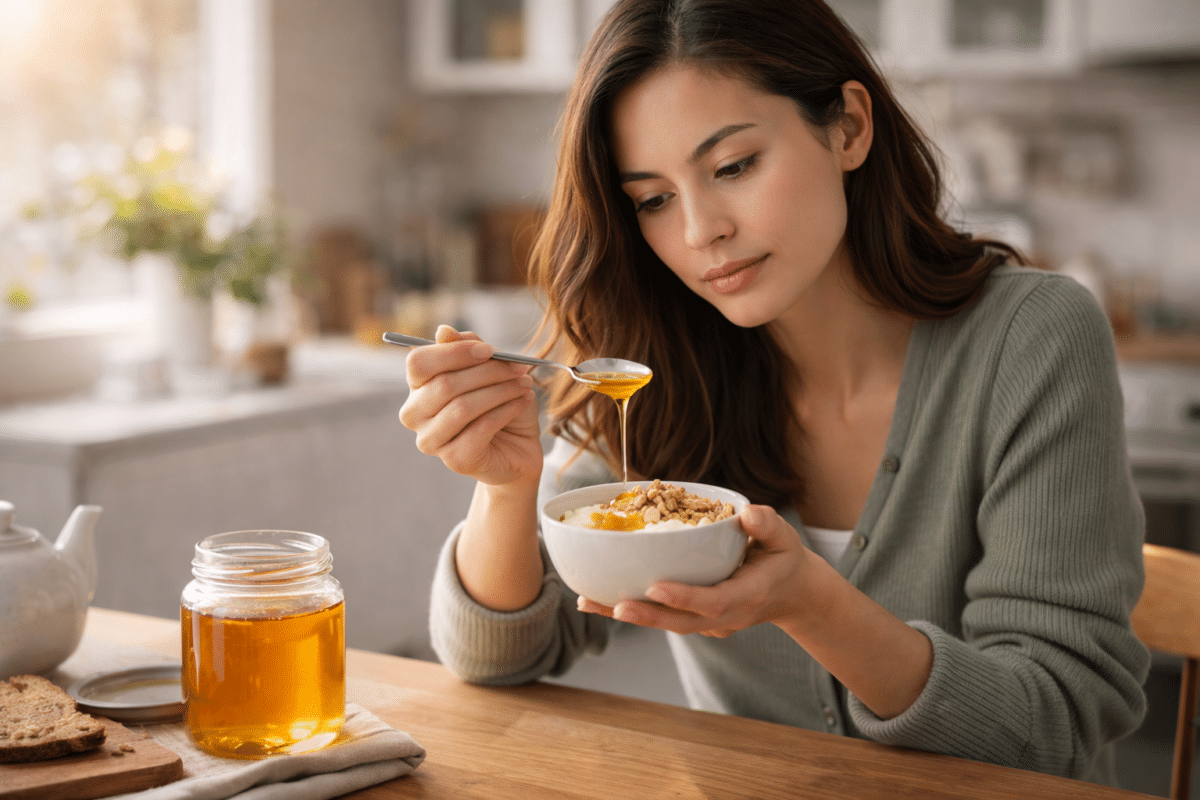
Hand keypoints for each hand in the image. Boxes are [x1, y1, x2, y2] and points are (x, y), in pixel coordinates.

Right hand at [399, 325, 543, 486]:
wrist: (520, 447)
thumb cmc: (500, 405)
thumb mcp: (490, 370)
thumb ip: (468, 350)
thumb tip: (443, 331)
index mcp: (418, 387)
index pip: (418, 363)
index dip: (454, 353)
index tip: (489, 350)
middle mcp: (415, 415)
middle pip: (444, 384)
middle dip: (488, 372)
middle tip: (519, 367)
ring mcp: (431, 440)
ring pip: (463, 407)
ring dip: (501, 391)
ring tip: (525, 384)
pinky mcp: (455, 460)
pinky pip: (481, 428)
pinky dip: (507, 410)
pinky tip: (523, 403)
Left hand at [577, 505, 820, 635]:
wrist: (790, 593)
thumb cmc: (783, 560)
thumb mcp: (784, 538)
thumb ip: (768, 525)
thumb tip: (748, 513)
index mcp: (745, 597)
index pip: (712, 602)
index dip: (684, 597)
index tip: (656, 587)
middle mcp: (723, 616)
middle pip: (680, 622)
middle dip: (646, 616)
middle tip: (612, 607)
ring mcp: (707, 623)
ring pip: (664, 622)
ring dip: (626, 615)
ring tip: (587, 603)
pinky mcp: (693, 619)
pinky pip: (660, 616)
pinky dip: (630, 610)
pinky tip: (596, 599)